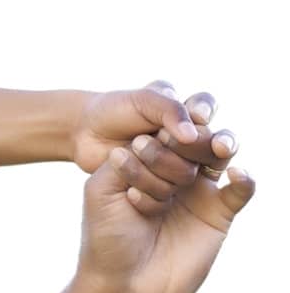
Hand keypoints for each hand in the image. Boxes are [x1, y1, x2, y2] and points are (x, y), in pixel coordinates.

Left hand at [71, 81, 236, 190]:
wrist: (85, 134)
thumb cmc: (114, 110)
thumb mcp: (141, 100)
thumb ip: (170, 110)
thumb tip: (192, 135)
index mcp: (184, 110)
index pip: (206, 107)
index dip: (205, 111)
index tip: (195, 114)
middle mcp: (187, 139)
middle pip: (208, 144)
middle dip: (195, 144)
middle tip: (171, 139)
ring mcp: (177, 164)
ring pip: (189, 170)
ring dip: (164, 162)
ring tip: (135, 144)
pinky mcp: (166, 186)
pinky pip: (171, 192)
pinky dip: (157, 186)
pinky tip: (138, 181)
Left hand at [78, 136, 253, 292]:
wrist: (124, 285)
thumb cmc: (106, 238)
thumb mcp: (101, 192)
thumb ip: (122, 162)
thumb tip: (142, 137)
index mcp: (144, 161)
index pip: (160, 131)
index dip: (159, 127)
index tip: (144, 138)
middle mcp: (173, 171)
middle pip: (192, 139)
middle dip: (183, 139)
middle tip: (170, 145)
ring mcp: (198, 191)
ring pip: (218, 156)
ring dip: (217, 145)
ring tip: (215, 146)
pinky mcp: (219, 214)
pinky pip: (241, 191)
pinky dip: (245, 179)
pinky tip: (238, 174)